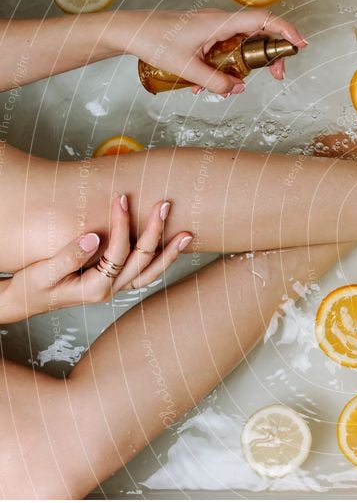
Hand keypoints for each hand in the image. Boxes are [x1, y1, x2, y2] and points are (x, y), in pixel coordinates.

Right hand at [0, 196, 191, 323]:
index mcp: (95, 287)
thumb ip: (68, 257)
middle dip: (155, 231)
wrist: (24, 303)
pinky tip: (172, 247)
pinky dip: (161, 260)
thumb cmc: (32, 288)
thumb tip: (93, 238)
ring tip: (188, 234)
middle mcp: (111, 290)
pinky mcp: (114, 283)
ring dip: (169, 251)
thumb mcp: (43, 274)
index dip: (122, 224)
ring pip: (150, 271)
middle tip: (165, 205)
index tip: (121, 199)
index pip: (118, 252)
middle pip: (143, 260)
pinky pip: (144, 274)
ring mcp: (115, 288)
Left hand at [121, 9, 307, 94]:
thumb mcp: (186, 69)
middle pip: (258, 36)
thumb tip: (236, 90)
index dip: (285, 31)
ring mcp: (213, 29)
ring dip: (241, 68)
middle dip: (269, 58)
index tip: (299, 44)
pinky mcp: (205, 36)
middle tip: (276, 76)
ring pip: (240, 47)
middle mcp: (220, 22)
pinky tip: (205, 83)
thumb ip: (215, 82)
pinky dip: (223, 67)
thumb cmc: (153, 41)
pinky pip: (224, 51)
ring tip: (230, 87)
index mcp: (219, 24)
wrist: (130, 31)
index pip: (262, 21)